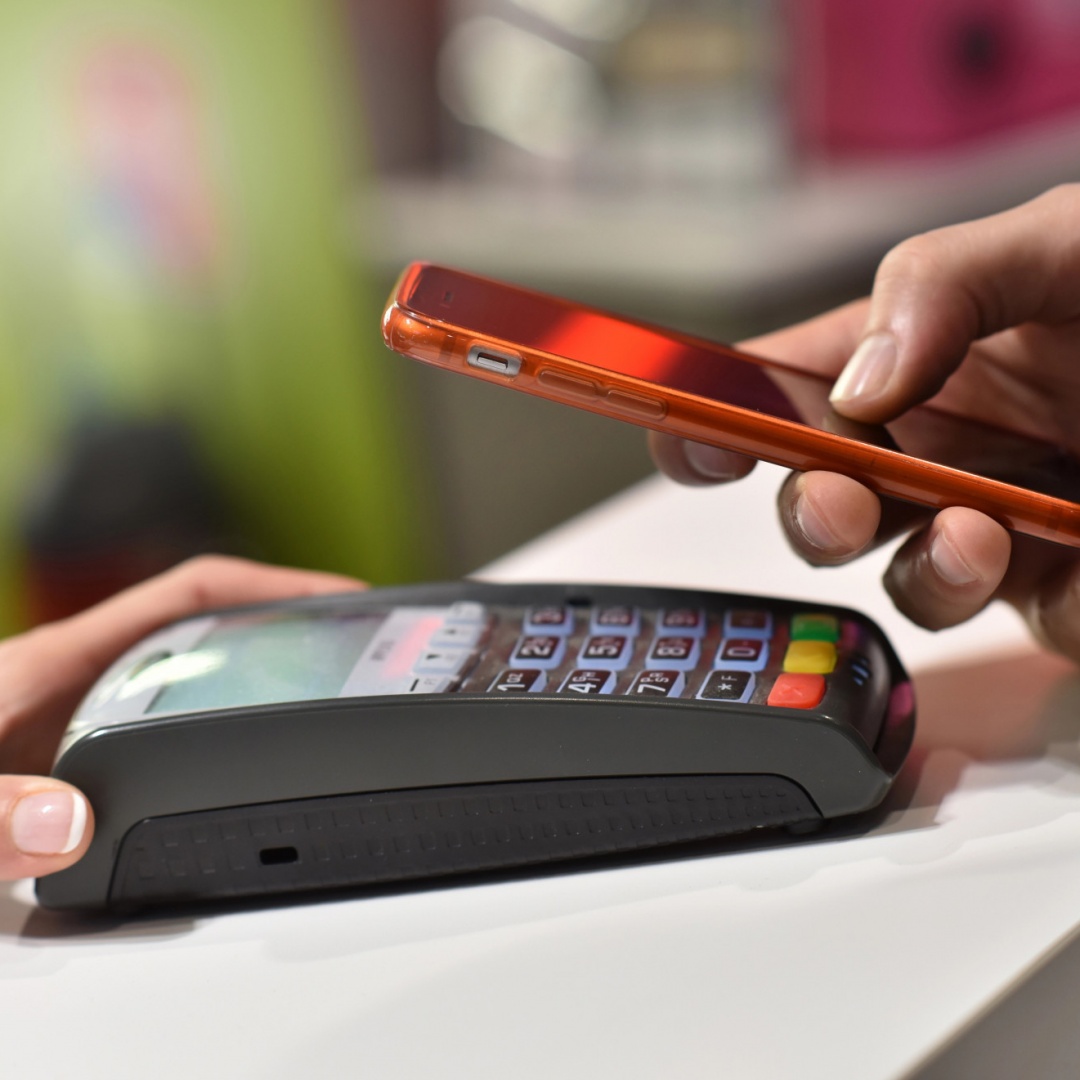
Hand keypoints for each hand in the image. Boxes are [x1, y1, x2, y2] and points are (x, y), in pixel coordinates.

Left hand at [0, 555, 362, 882]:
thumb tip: (74, 822)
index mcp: (59, 664)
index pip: (190, 596)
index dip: (272, 587)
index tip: (337, 596)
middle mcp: (78, 686)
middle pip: (206, 640)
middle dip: (283, 639)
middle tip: (353, 659)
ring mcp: (76, 729)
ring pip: (188, 695)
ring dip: (251, 697)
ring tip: (315, 714)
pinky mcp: (69, 774)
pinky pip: (163, 747)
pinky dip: (210, 754)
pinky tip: (232, 787)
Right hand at [651, 184, 1079, 660]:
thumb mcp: (1063, 242)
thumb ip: (943, 282)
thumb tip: (859, 385)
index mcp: (922, 353)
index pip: (789, 386)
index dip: (723, 410)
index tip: (688, 429)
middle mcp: (946, 444)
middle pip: (822, 496)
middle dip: (811, 510)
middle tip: (835, 500)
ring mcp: (998, 521)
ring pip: (902, 576)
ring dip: (917, 567)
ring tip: (973, 535)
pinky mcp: (1062, 591)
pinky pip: (1015, 617)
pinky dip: (1026, 599)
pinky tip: (1061, 555)